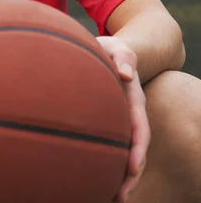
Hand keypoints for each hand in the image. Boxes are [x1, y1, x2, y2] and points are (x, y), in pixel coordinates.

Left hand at [96, 36, 149, 202]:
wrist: (109, 51)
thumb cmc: (111, 50)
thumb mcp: (119, 48)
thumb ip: (123, 57)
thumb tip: (126, 75)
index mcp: (134, 99)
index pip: (140, 126)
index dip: (138, 148)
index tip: (133, 167)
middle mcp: (130, 113)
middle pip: (135, 148)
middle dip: (130, 174)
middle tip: (120, 196)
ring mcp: (121, 120)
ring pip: (124, 152)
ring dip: (120, 176)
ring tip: (110, 199)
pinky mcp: (109, 124)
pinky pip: (112, 146)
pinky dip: (109, 165)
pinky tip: (96, 182)